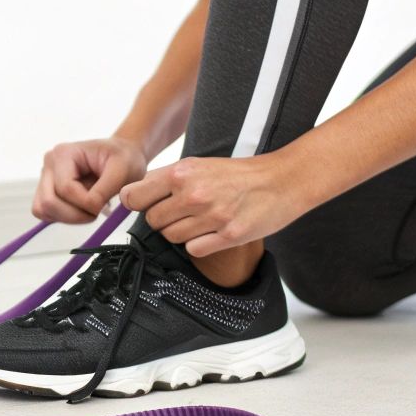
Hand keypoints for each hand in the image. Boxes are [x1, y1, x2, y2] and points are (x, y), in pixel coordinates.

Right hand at [33, 137, 149, 223]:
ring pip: (44, 210)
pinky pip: (46, 214)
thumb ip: (105, 190)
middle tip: (96, 211)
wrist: (122, 157)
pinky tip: (82, 209)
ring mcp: (45, 178)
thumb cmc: (123, 159)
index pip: (65, 189)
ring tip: (90, 209)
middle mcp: (49, 164)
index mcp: (64, 153)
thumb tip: (90, 207)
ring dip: (69, 217)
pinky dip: (64, 218)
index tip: (104, 205)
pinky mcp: (47, 192)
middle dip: (74, 215)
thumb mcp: (122, 170)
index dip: (85, 204)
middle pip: (49, 202)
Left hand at [119, 152, 319, 256]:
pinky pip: (194, 249)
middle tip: (181, 213)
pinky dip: (199, 244)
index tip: (145, 206)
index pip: (134, 197)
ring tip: (200, 220)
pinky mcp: (229, 236)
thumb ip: (168, 179)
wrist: (281, 181)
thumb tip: (135, 196)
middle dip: (162, 220)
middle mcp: (193, 194)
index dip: (137, 204)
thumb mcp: (199, 165)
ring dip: (181, 232)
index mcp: (182, 173)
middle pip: (153, 221)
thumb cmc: (237, 174)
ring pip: (172, 237)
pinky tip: (212, 232)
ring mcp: (212, 216)